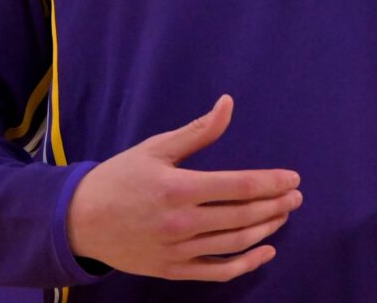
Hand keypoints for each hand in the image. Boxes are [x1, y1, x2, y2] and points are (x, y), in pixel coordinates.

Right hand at [66, 95, 302, 280]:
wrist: (80, 221)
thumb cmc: (120, 177)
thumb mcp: (156, 148)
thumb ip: (198, 131)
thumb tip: (228, 104)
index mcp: (179, 188)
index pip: (239, 186)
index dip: (271, 183)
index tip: (293, 179)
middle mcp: (181, 222)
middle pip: (242, 216)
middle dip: (275, 205)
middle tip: (296, 198)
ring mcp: (178, 250)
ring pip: (234, 244)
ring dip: (265, 230)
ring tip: (282, 216)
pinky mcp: (173, 270)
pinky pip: (218, 272)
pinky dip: (246, 264)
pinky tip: (266, 251)